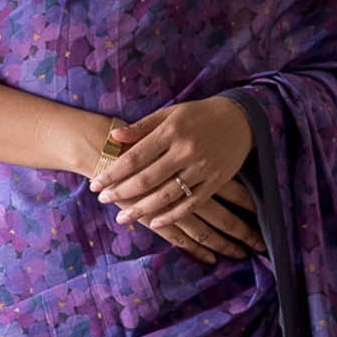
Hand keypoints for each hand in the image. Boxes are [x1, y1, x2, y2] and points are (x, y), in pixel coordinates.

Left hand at [89, 98, 265, 265]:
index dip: (113, 172)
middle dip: (121, 192)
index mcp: (171, 131)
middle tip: (102, 201)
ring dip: (141, 209)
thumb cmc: (199, 115)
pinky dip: (171, 216)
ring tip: (122, 218)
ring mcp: (201, 168)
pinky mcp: (215, 182)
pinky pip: (190, 204)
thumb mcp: (170, 113)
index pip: (135, 156)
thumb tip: (114, 136)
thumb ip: (142, 126)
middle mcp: (185, 150)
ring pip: (166, 195)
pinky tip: (154, 223)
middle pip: (147, 179)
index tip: (96, 184)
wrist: (241, 119)